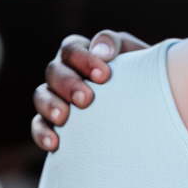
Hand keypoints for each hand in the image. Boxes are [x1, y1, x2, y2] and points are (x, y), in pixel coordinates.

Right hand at [31, 30, 149, 151]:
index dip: (83, 60)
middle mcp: (65, 73)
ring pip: (41, 95)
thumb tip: (100, 49)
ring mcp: (56, 97)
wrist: (149, 107)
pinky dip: (42, 133)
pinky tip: (55, 143)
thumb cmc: (141, 76)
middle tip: (86, 100)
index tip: (104, 76)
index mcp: (82, 53)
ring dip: (50, 105)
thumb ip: (117, 44)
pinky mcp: (52, 123)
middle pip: (54, 71)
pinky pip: (38, 126)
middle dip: (68, 84)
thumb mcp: (135, 55)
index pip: (72, 48)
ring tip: (63, 118)